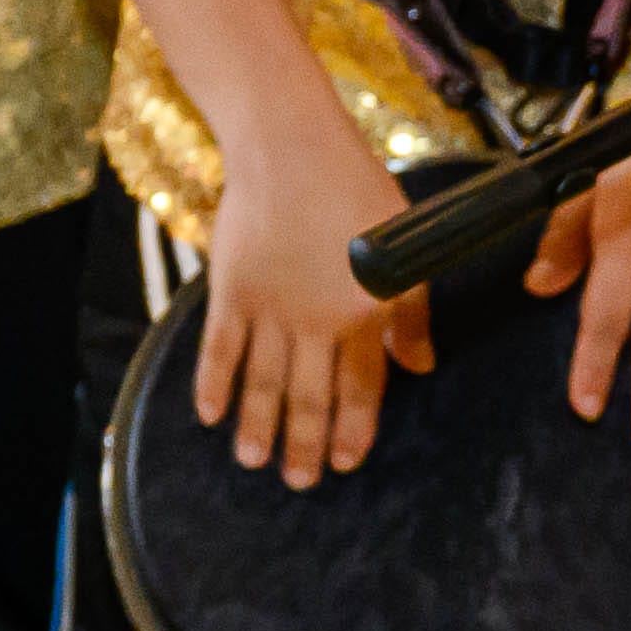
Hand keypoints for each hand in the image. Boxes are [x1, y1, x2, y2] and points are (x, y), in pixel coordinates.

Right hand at [189, 104, 433, 486]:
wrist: (293, 149)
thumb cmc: (354, 189)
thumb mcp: (404, 251)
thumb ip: (412, 312)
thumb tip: (421, 366)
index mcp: (363, 311)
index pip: (362, 386)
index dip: (355, 427)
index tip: (347, 461)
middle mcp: (316, 320)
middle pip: (311, 396)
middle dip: (306, 443)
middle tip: (300, 482)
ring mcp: (271, 308)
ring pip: (265, 382)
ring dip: (260, 426)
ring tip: (254, 462)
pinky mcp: (233, 291)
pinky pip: (220, 349)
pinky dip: (214, 383)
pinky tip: (210, 414)